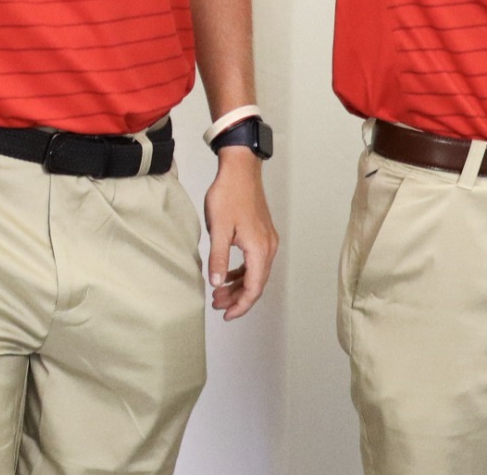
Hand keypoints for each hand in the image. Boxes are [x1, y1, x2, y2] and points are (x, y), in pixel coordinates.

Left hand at [203, 147, 277, 319]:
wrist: (240, 170)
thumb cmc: (228, 195)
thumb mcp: (219, 229)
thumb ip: (219, 259)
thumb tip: (217, 284)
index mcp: (260, 250)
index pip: (253, 288)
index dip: (240, 305)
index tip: (226, 315)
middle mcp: (269, 248)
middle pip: (256, 283)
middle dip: (238, 298)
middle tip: (217, 305)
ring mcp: (268, 241)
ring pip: (256, 273)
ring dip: (239, 285)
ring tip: (219, 293)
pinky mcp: (262, 234)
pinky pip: (255, 261)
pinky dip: (242, 271)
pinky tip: (227, 274)